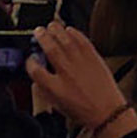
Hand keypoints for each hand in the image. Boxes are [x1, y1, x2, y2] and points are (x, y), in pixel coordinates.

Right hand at [28, 22, 133, 137]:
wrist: (106, 111)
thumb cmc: (83, 110)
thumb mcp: (57, 105)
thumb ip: (45, 90)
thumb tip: (38, 78)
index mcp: (55, 88)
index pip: (35, 70)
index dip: (30, 62)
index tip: (30, 59)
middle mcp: (67, 73)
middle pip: (50, 49)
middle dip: (42, 37)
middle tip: (38, 31)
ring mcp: (81, 63)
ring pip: (66, 40)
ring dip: (57, 30)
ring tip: (51, 25)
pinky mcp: (93, 57)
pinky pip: (82, 40)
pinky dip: (75, 33)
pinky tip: (70, 30)